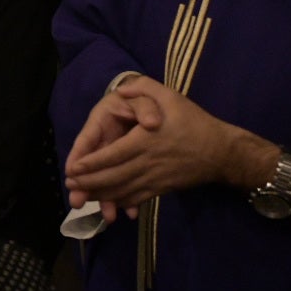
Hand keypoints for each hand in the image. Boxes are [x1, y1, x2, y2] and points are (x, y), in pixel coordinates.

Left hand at [66, 77, 239, 213]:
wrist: (221, 152)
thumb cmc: (193, 122)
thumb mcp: (170, 96)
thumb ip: (143, 88)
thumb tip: (119, 90)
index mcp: (145, 140)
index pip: (112, 155)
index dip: (90, 164)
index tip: (73, 168)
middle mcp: (147, 163)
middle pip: (112, 177)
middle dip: (88, 183)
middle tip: (70, 184)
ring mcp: (154, 179)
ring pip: (122, 191)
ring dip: (100, 195)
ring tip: (82, 196)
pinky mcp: (161, 189)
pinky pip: (136, 198)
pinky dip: (119, 201)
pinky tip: (107, 202)